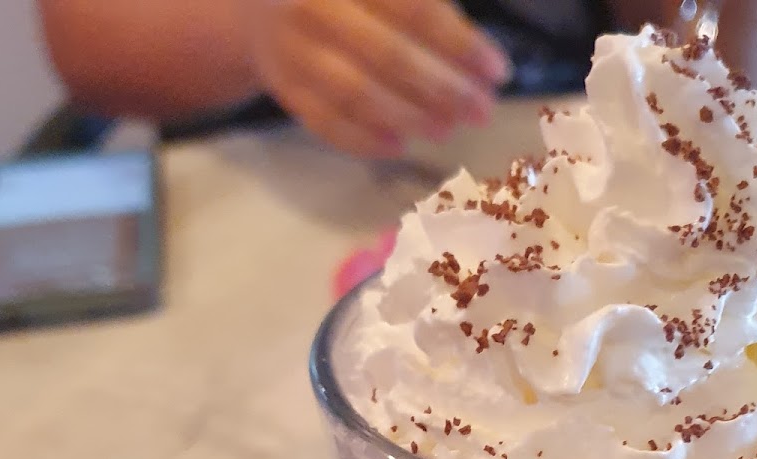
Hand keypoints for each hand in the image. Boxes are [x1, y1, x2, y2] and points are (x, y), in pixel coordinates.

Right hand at [243, 0, 510, 156]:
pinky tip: (399, 147)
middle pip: (390, 57)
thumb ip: (425, 13)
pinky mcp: (285, 90)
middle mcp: (317, 7)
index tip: (498, 73)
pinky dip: (366, 140)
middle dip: (444, 90)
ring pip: (358, 94)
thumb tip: (477, 62)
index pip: (416, 10)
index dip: (461, 45)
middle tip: (480, 111)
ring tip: (446, 129)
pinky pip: (327, 123)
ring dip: (409, 118)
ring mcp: (295, 51)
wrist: (259, 6)